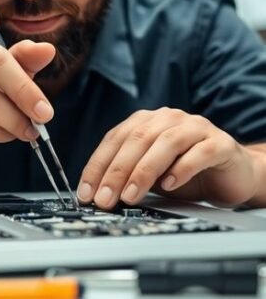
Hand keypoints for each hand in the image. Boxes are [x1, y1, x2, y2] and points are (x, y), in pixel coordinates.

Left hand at [77, 108, 257, 207]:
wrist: (229, 171)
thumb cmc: (183, 170)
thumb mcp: (149, 173)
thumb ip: (127, 176)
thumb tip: (99, 194)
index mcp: (146, 121)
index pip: (115, 139)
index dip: (98, 165)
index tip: (86, 191)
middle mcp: (168, 118)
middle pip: (137, 139)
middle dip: (116, 171)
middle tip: (105, 198)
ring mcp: (195, 127)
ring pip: (165, 143)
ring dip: (143, 171)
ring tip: (130, 195)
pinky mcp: (219, 142)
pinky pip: (199, 152)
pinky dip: (181, 169)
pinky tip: (169, 185)